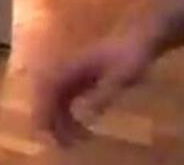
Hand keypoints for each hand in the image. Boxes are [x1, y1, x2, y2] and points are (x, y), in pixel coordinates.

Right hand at [34, 31, 155, 146]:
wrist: (140, 39)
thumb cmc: (130, 56)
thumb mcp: (120, 78)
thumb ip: (103, 95)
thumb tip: (86, 114)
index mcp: (73, 66)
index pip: (49, 88)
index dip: (43, 108)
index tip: (46, 129)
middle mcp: (68, 69)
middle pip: (49, 95)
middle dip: (52, 119)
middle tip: (65, 143)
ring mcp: (75, 73)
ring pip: (58, 98)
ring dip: (62, 119)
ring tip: (77, 139)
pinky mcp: (84, 78)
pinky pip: (68, 98)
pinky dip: (70, 113)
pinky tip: (82, 125)